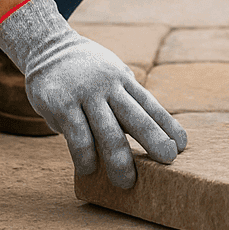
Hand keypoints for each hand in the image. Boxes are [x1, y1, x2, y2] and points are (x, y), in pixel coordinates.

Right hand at [0, 0, 186, 186]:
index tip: (181, 146)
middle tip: (167, 161)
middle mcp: (109, 85)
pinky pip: (78, 136)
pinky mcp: (62, 103)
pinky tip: (88, 169)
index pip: (150, 105)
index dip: (167, 126)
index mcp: (124, 80)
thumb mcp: (111, 77)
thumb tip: (149, 133)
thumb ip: (125, 100)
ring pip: (108, 132)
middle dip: (154, 141)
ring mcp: (85, 94)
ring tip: (126, 182)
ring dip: (120, 160)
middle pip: (136, 117)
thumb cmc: (86, 71)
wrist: (47, 47)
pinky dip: (85, 156)